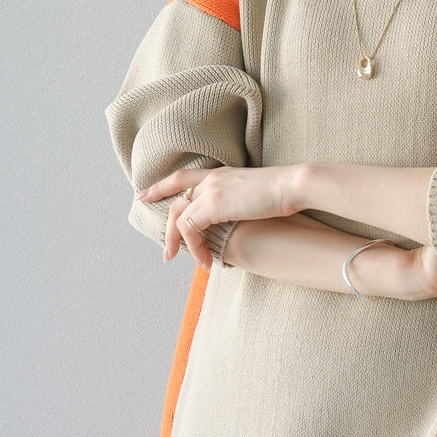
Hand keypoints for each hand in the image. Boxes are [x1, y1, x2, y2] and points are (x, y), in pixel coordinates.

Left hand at [138, 163, 304, 268]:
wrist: (293, 185)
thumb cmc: (285, 192)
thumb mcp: (255, 194)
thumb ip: (239, 201)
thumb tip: (237, 218)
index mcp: (220, 173)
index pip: (182, 176)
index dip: (160, 186)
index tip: (143, 195)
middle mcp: (211, 179)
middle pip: (175, 201)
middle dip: (165, 228)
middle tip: (166, 252)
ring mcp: (210, 190)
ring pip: (178, 218)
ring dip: (177, 243)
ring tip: (181, 263)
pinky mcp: (213, 205)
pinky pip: (190, 229)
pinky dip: (195, 248)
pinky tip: (205, 262)